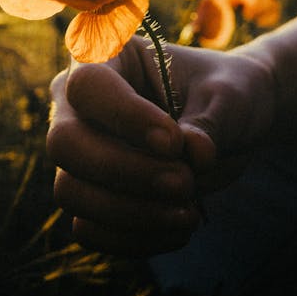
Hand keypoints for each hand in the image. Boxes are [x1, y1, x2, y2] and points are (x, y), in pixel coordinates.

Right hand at [46, 36, 275, 256]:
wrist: (232, 123)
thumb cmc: (225, 94)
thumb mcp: (229, 97)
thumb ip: (211, 121)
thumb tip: (194, 154)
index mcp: (105, 56)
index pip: (88, 85)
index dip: (125, 117)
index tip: (175, 142)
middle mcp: (77, 104)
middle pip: (65, 143)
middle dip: (125, 172)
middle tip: (185, 182)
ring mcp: (79, 153)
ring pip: (70, 192)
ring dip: (131, 212)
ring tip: (190, 212)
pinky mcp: (90, 196)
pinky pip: (89, 229)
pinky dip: (134, 239)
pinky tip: (180, 229)